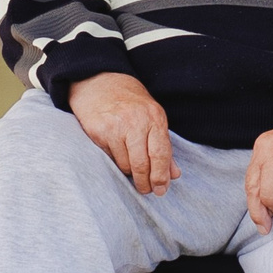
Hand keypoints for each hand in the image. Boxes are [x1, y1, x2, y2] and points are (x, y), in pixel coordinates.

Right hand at [69, 71, 178, 194]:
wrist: (99, 82)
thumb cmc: (130, 102)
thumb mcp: (152, 117)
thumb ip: (164, 146)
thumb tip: (174, 174)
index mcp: (154, 117)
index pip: (161, 154)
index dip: (161, 176)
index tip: (161, 189)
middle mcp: (136, 121)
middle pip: (142, 164)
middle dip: (145, 182)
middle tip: (146, 190)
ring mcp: (115, 126)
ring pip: (125, 164)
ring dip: (129, 172)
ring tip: (130, 168)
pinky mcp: (98, 131)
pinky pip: (109, 158)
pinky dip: (114, 161)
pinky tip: (116, 153)